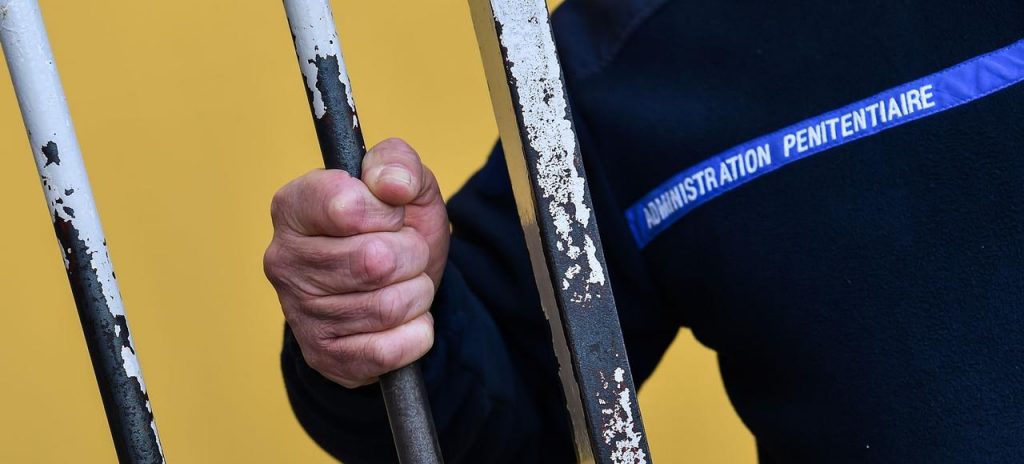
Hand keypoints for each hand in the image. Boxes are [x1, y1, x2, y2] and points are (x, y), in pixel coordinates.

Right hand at [264, 138, 449, 387]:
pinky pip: (390, 350)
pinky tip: (402, 320)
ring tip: (403, 284)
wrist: (395, 286)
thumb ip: (398, 164)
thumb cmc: (393, 230)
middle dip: (411, 255)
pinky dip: (415, 332)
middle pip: (377, 261)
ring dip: (417, 294)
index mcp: (294, 205)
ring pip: (389, 307)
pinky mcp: (323, 356)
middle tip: (405, 254)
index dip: (388, 212)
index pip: (348, 207)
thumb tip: (393, 185)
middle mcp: (284, 260)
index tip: (390, 214)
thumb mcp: (404, 184)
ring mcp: (299, 313)